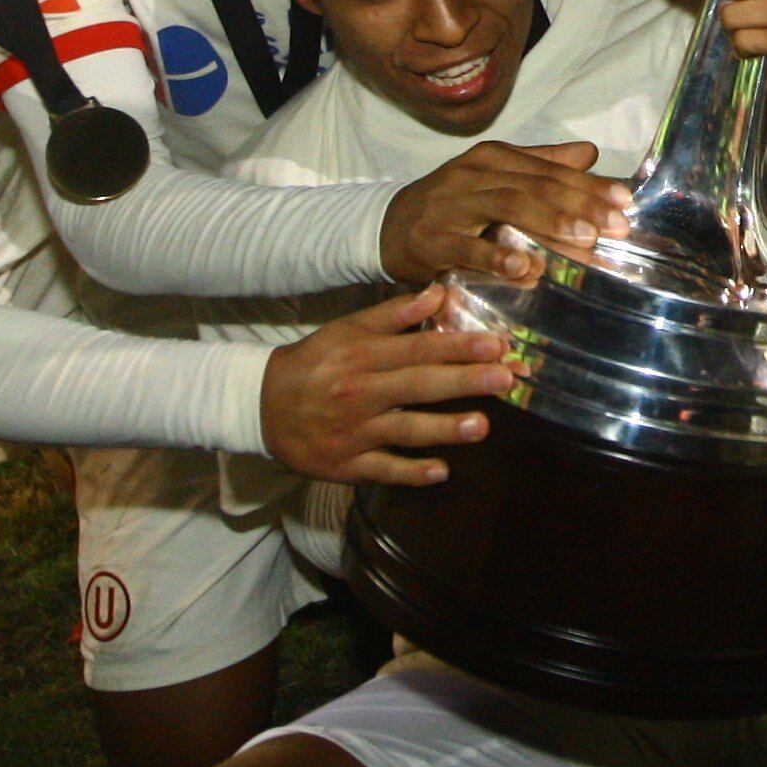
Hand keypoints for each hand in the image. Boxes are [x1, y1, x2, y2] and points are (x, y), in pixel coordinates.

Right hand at [255, 285, 515, 487]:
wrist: (261, 406)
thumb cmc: (314, 363)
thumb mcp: (347, 330)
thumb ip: (394, 314)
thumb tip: (440, 293)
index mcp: (362, 356)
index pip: (417, 348)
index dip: (458, 346)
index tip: (497, 343)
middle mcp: (360, 393)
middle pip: (418, 386)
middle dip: (463, 381)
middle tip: (505, 378)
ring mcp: (354, 432)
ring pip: (404, 431)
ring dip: (443, 429)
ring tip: (481, 426)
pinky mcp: (346, 465)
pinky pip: (382, 470)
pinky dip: (410, 473)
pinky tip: (441, 471)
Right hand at [378, 139, 635, 285]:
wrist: (387, 227)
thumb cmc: (453, 204)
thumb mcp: (495, 177)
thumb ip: (542, 164)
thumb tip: (591, 153)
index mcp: (495, 158)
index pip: (550, 170)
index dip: (589, 186)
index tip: (625, 203)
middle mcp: (475, 174)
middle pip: (535, 186)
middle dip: (579, 205)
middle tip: (615, 227)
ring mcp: (452, 205)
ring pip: (507, 207)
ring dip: (548, 223)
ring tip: (585, 240)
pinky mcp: (432, 240)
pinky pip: (467, 248)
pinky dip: (496, 257)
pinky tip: (525, 268)